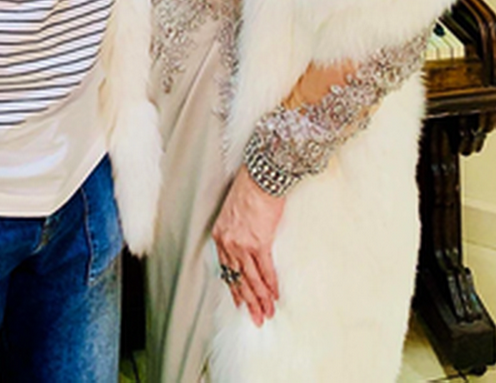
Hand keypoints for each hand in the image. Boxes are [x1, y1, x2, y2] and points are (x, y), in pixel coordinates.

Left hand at [212, 166, 284, 325]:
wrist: (260, 177)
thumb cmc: (249, 190)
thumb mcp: (235, 213)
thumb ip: (237, 232)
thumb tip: (248, 245)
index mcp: (221, 235)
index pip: (226, 268)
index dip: (234, 287)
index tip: (240, 301)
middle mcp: (228, 242)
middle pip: (238, 278)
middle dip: (248, 300)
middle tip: (256, 317)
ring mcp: (243, 244)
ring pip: (251, 279)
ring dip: (260, 298)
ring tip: (267, 312)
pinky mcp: (259, 242)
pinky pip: (265, 270)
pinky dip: (271, 284)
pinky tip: (274, 295)